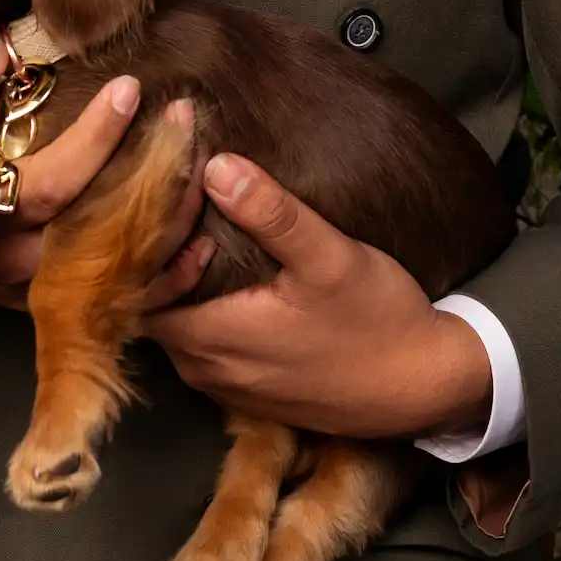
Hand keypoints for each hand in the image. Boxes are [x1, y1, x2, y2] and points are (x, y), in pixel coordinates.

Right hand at [0, 46, 204, 308]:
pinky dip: (165, 277)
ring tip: (205, 166)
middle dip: (155, 177)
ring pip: (117, 269)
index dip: (96, 140)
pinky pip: (117, 298)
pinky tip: (202, 242)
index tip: (130, 90)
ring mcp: (34, 288)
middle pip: (101, 230)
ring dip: (172, 225)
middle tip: (188, 120)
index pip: (54, 183)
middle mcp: (12, 257)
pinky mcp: (48, 303)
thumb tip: (2, 49)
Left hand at [142, 154, 494, 440]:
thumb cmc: (378, 322)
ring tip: (203, 236)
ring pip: (173, 331)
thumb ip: (272, 213)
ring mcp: (223, 388)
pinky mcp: (244, 395)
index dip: (149, 243)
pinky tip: (229, 281)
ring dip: (180, 288)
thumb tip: (217, 165)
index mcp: (213, 338)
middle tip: (186, 208)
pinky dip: (202, 314)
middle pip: (150, 309)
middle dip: (160, 260)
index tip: (183, 201)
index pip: (140, 287)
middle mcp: (205, 371)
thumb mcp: (330, 257)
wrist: (421, 388)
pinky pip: (201, 350)